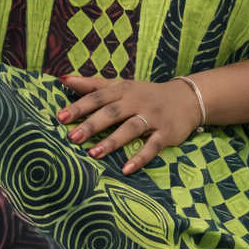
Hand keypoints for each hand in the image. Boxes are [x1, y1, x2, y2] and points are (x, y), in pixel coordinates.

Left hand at [56, 75, 201, 174]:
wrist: (187, 99)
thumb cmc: (146, 94)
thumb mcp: (121, 85)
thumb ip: (93, 85)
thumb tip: (63, 79)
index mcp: (124, 90)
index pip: (98, 97)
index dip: (79, 106)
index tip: (61, 118)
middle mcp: (137, 102)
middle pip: (113, 112)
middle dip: (92, 125)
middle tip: (73, 138)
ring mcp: (153, 117)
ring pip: (131, 129)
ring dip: (113, 141)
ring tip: (94, 154)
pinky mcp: (166, 133)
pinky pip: (153, 146)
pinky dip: (140, 157)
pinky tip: (126, 169)